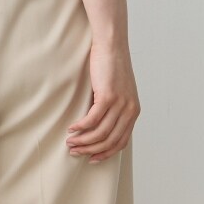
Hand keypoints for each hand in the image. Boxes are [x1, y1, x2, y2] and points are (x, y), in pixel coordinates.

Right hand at [67, 40, 140, 161]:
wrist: (112, 45)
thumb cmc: (112, 66)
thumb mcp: (118, 91)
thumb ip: (114, 108)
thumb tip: (98, 126)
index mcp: (133, 112)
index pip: (121, 142)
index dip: (105, 153)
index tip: (91, 158)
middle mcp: (129, 110)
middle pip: (109, 141)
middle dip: (90, 150)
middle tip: (74, 151)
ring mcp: (120, 104)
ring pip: (100, 133)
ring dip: (83, 141)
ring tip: (70, 142)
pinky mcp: (108, 96)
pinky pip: (92, 120)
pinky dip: (81, 127)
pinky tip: (71, 128)